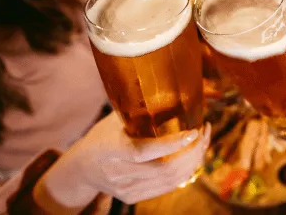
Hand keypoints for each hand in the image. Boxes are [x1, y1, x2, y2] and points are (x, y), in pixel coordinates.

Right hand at [34, 112, 209, 213]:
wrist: (81, 168)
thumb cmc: (103, 135)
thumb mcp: (116, 119)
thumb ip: (140, 110)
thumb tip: (175, 87)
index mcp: (110, 148)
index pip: (143, 151)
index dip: (171, 144)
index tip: (193, 131)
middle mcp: (117, 172)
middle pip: (164, 169)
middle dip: (192, 152)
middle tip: (204, 133)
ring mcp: (125, 188)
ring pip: (170, 180)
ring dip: (193, 162)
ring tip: (202, 143)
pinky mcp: (132, 197)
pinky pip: (168, 187)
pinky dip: (186, 172)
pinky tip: (192, 156)